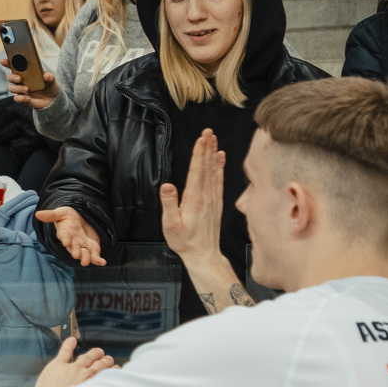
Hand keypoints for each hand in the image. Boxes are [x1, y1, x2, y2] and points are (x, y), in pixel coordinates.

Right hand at [1, 57, 59, 109]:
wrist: (52, 100)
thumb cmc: (50, 86)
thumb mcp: (52, 80)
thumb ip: (50, 77)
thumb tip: (47, 76)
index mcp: (26, 72)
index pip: (14, 66)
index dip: (7, 63)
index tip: (3, 61)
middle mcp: (21, 80)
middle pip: (10, 77)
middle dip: (12, 77)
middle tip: (19, 78)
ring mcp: (20, 90)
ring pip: (11, 88)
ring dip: (18, 88)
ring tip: (27, 89)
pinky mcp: (22, 99)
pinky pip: (16, 98)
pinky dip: (21, 98)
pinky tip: (28, 98)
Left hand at [33, 337, 115, 386]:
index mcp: (92, 385)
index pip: (105, 375)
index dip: (111, 371)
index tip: (115, 369)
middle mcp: (85, 375)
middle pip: (99, 364)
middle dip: (105, 360)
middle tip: (108, 359)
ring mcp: (72, 368)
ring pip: (86, 357)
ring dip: (93, 353)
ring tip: (98, 351)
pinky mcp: (58, 365)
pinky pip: (65, 351)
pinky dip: (69, 344)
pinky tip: (71, 340)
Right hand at [35, 206, 104, 266]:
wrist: (80, 219)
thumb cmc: (68, 216)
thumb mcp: (61, 213)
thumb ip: (51, 215)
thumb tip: (38, 214)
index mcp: (65, 233)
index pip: (64, 236)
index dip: (65, 239)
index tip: (66, 241)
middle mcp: (73, 242)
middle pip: (74, 248)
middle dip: (75, 252)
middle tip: (76, 255)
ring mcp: (83, 246)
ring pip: (84, 254)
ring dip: (86, 258)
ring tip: (86, 262)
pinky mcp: (92, 248)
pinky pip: (95, 255)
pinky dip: (98, 260)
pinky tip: (102, 262)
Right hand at [159, 129, 223, 262]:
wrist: (203, 254)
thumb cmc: (185, 241)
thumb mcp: (171, 225)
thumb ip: (169, 204)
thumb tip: (167, 185)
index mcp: (194, 199)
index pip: (197, 171)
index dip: (199, 154)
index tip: (201, 138)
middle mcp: (206, 196)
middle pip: (207, 167)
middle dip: (207, 148)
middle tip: (208, 131)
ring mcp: (213, 198)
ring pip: (214, 171)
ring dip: (213, 154)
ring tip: (213, 139)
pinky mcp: (216, 202)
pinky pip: (219, 180)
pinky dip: (220, 167)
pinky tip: (220, 158)